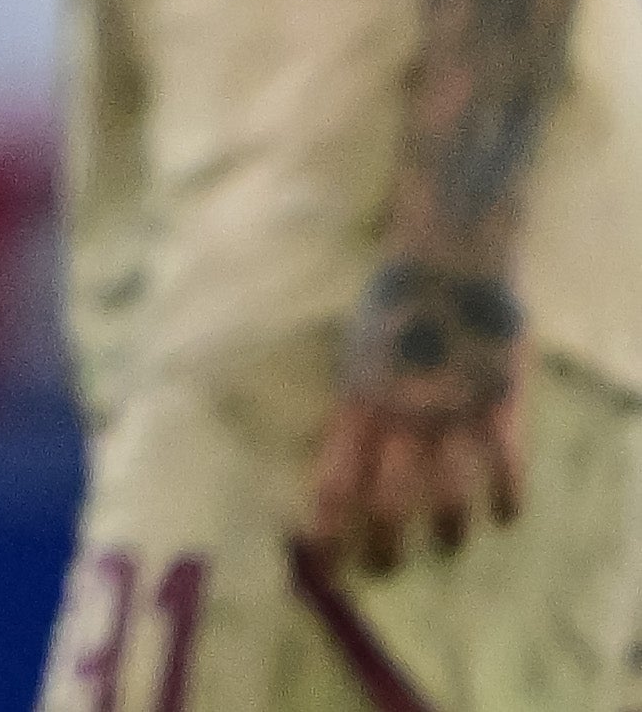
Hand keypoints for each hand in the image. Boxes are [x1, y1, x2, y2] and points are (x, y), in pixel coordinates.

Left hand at [298, 270, 528, 574]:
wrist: (447, 261)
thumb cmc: (393, 308)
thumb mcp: (354, 356)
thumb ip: (352, 407)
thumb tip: (337, 460)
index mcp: (356, 403)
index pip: (335, 480)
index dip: (330, 528)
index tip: (324, 562)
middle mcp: (401, 417)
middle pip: (390, 502)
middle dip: (386, 546)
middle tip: (385, 568)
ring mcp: (452, 413)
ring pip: (450, 496)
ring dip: (448, 531)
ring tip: (446, 543)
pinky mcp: (499, 405)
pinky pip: (506, 468)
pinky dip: (506, 500)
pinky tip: (503, 515)